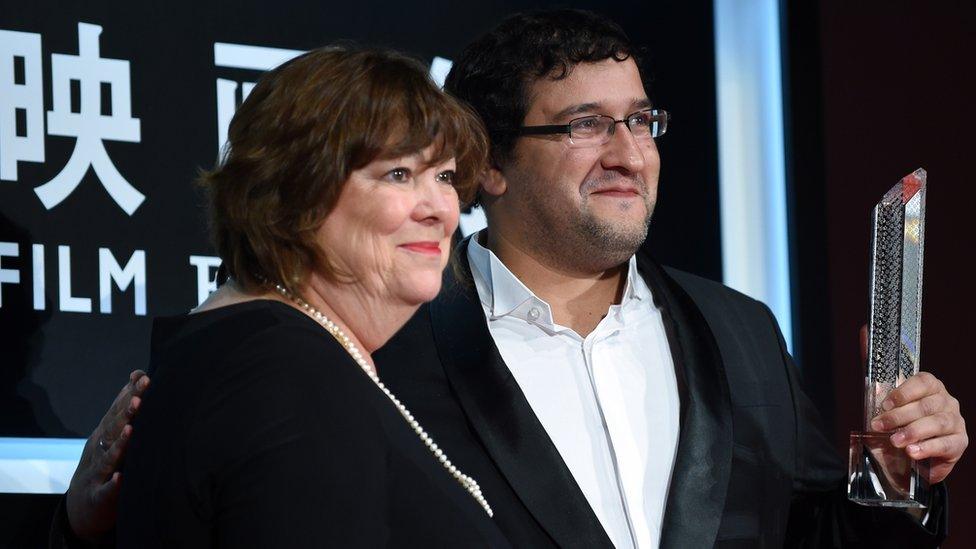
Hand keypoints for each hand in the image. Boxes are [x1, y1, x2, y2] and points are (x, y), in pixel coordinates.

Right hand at [65, 370, 149, 540]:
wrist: (83, 506)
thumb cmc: (107, 462)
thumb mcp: (112, 434)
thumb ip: (125, 406)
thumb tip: (138, 374)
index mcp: (105, 433)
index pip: (118, 411)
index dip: (130, 395)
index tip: (145, 379)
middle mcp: (99, 449)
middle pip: (112, 429)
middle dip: (125, 414)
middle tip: (139, 399)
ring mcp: (97, 473)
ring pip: (108, 457)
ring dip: (119, 444)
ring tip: (131, 431)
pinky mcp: (99, 497)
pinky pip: (106, 490)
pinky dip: (113, 484)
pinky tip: (121, 478)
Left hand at [863, 327, 967, 483]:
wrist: (909, 452)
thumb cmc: (898, 419)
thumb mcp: (882, 392)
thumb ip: (873, 363)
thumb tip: (865, 329)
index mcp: (930, 386)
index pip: (924, 382)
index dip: (904, 392)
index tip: (885, 404)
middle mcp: (946, 401)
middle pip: (926, 405)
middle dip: (900, 417)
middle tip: (880, 427)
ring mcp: (955, 421)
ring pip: (937, 423)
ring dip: (913, 432)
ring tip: (896, 441)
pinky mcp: (959, 442)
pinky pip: (946, 443)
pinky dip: (928, 448)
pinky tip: (913, 452)